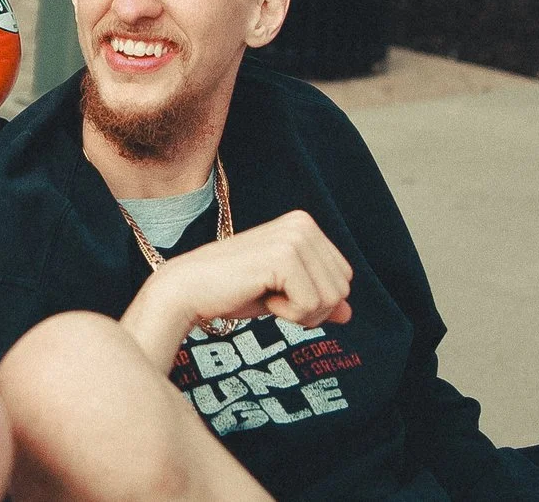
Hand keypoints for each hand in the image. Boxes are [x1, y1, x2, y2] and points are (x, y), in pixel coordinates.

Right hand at [142, 211, 352, 334]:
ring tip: (266, 295)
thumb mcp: (283, 294)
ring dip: (300, 312)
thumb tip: (348, 313)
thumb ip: (317, 298)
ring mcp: (294, 237)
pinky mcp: (284, 256)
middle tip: (273, 298)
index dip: (316, 299)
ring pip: (331, 299)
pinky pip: (311, 305)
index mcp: (304, 224)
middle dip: (312, 309)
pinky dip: (288, 313)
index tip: (280, 292)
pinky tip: (261, 295)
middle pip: (342, 289)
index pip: (343, 278)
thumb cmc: (232, 290)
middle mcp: (303, 224)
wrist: (190, 288)